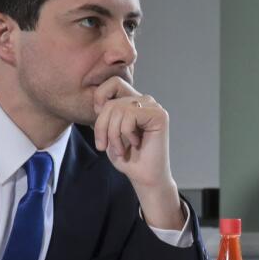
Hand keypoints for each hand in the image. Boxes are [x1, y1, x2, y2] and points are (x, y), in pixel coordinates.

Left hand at [92, 77, 182, 228]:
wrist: (144, 176)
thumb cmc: (127, 157)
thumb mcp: (108, 131)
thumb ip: (105, 113)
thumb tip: (99, 102)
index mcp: (132, 101)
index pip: (112, 83)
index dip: (100, 98)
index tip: (100, 125)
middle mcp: (144, 100)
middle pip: (111, 102)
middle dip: (102, 127)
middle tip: (104, 146)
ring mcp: (153, 106)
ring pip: (118, 109)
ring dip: (113, 134)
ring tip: (119, 149)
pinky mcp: (159, 115)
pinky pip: (130, 115)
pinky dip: (126, 133)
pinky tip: (136, 143)